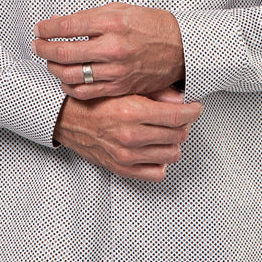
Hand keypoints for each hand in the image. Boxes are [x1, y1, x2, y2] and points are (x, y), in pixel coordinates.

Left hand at [34, 2, 184, 98]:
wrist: (180, 48)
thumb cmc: (152, 26)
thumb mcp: (121, 10)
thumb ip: (90, 18)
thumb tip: (61, 23)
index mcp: (112, 23)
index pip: (67, 26)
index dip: (47, 29)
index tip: (40, 29)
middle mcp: (112, 48)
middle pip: (64, 52)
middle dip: (43, 48)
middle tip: (37, 44)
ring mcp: (116, 70)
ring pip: (71, 74)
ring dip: (53, 68)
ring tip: (49, 61)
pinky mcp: (119, 87)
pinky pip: (86, 92)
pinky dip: (69, 86)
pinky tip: (66, 79)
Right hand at [52, 88, 203, 180]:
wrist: (67, 119)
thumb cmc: (95, 101)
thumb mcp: (124, 89)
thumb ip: (155, 94)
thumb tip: (181, 100)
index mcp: (132, 112)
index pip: (178, 116)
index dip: (193, 111)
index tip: (195, 107)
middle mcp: (131, 136)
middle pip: (178, 135)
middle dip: (184, 124)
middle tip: (179, 116)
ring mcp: (127, 156)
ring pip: (172, 154)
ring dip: (174, 142)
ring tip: (166, 132)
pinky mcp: (122, 169)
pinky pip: (157, 173)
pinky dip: (161, 161)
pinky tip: (155, 149)